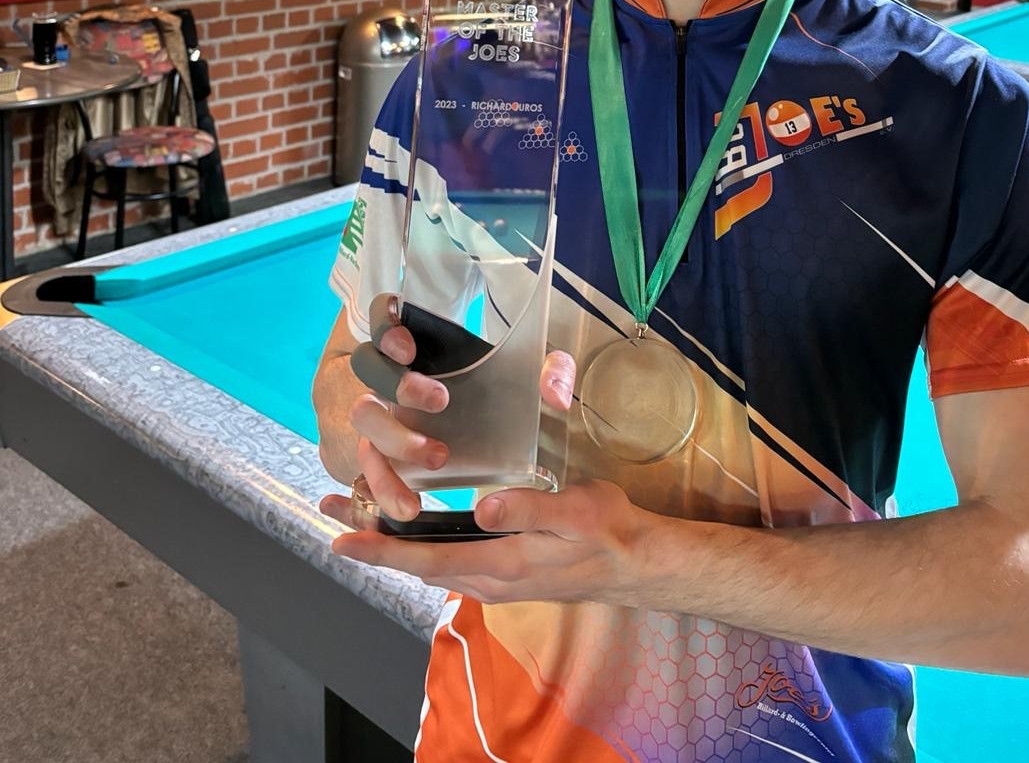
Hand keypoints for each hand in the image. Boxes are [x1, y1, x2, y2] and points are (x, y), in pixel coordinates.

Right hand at [318, 294, 576, 527]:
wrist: (498, 432)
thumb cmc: (508, 389)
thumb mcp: (536, 374)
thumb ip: (553, 373)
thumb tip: (554, 397)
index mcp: (418, 347)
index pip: (385, 322)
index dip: (387, 330)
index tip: (410, 347)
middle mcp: (392, 380)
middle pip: (369, 371)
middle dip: (398, 385)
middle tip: (441, 403)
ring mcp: (384, 420)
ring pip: (365, 427)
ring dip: (391, 451)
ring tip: (433, 471)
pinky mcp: (386, 459)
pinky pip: (366, 475)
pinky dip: (379, 492)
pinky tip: (407, 508)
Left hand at [324, 478, 658, 608]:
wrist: (638, 565)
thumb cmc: (609, 531)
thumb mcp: (575, 510)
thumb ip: (527, 509)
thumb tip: (483, 507)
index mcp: (503, 564)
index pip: (428, 561)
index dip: (382, 552)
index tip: (340, 543)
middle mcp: (491, 580)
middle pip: (418, 566)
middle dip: (372, 544)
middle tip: (331, 513)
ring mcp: (497, 580)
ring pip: (432, 566)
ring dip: (393, 546)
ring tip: (358, 518)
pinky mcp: (506, 574)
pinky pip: (451, 564)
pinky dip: (420, 547)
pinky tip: (413, 530)